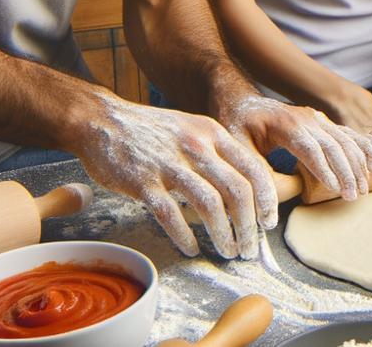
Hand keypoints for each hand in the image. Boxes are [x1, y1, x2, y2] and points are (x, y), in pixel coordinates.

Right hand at [73, 92, 277, 259]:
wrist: (102, 121)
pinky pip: (170, 214)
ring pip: (209, 204)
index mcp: (213, 133)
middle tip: (249, 248)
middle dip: (248, 225)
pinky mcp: (143, 181)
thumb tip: (245, 189)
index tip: (268, 222)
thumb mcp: (192, 130)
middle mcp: (197, 146)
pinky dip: (185, 236)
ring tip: (228, 251)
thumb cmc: (152, 132)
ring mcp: (170, 163)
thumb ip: (217, 153)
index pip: (253, 168)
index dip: (267, 199)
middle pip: (237, 190)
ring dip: (223, 234)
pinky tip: (192, 249)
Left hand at [218, 93, 371, 202]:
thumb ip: (256, 176)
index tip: (337, 190)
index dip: (325, 169)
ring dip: (357, 163)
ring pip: (344, 139)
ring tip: (364, 187)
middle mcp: (306, 117)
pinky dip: (361, 147)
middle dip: (347, 171)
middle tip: (355, 196)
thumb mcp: (236, 151)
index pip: (310, 148)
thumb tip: (271, 207)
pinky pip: (346, 134)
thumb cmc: (235, 126)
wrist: (239, 99)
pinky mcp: (321, 121)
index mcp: (285, 123)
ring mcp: (316, 117)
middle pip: (333, 144)